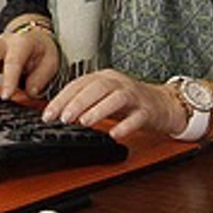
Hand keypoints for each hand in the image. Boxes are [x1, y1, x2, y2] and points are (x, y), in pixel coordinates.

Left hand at [40, 69, 183, 140]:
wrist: (164, 103)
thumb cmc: (130, 101)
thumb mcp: (105, 96)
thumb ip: (85, 101)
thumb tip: (58, 112)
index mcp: (104, 78)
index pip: (79, 84)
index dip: (62, 99)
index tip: (48, 114)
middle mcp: (118, 83)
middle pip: (96, 88)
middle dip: (77, 102)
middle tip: (63, 118)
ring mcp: (134, 96)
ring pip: (116, 98)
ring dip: (98, 110)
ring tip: (84, 122)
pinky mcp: (148, 111)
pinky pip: (137, 117)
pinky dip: (125, 126)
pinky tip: (114, 134)